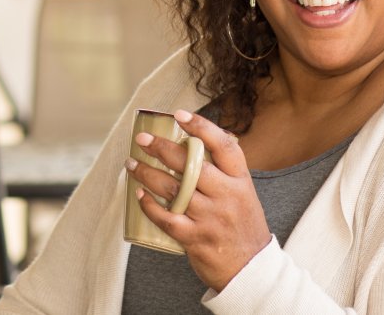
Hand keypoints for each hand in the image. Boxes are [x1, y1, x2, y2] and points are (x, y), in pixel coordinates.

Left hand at [126, 109, 271, 290]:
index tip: (180, 114)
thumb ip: (223, 172)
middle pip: (191, 164)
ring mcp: (211, 218)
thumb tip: (194, 143)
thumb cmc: (242, 226)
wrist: (251, 270)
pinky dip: (149, 206)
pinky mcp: (196, 239)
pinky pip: (167, 218)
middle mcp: (227, 196)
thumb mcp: (244, 194)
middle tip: (142, 139)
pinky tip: (139, 195)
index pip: (224, 146)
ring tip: (132, 163)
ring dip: (148, 174)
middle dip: (162, 148)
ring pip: (173, 189)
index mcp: (240, 181)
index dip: (202, 127)